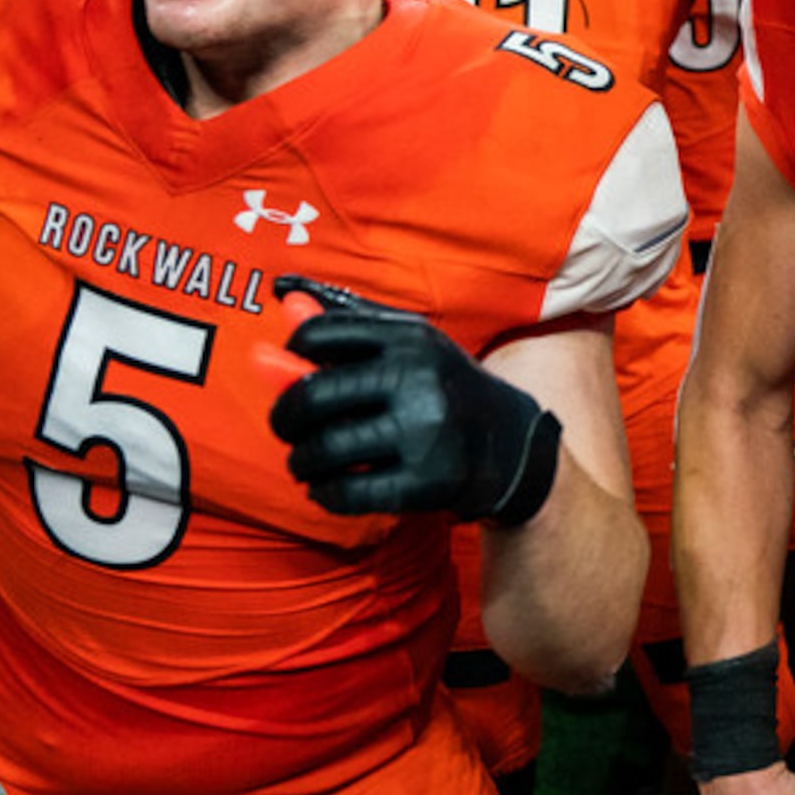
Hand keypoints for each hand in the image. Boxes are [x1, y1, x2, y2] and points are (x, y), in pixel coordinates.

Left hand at [268, 276, 562, 521]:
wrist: (511, 444)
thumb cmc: (441, 388)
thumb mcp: (407, 347)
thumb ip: (347, 326)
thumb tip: (284, 301)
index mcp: (409, 339)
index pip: (317, 336)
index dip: (291, 356)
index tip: (295, 375)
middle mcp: (418, 379)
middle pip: (313, 395)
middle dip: (284, 417)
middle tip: (288, 429)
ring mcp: (425, 432)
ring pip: (325, 448)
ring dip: (300, 460)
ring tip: (305, 462)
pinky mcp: (428, 482)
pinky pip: (348, 492)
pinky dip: (324, 493)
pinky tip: (326, 488)